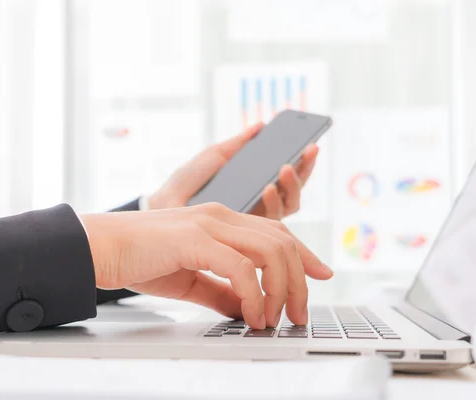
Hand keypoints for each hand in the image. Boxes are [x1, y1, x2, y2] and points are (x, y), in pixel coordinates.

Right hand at [80, 203, 332, 328]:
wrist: (100, 248)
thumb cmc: (139, 259)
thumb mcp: (191, 279)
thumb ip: (222, 291)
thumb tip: (248, 309)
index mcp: (222, 220)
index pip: (276, 233)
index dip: (303, 255)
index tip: (320, 275)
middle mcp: (222, 216)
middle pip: (281, 243)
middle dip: (299, 282)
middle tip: (298, 314)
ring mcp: (210, 224)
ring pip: (270, 252)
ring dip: (282, 289)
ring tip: (277, 319)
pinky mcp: (196, 238)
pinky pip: (242, 268)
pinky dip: (255, 295)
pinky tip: (252, 314)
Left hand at [149, 123, 319, 219]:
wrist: (162, 209)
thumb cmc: (184, 185)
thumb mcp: (213, 158)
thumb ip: (238, 145)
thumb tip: (260, 126)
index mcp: (254, 189)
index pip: (287, 177)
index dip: (304, 163)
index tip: (313, 144)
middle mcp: (258, 208)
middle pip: (292, 193)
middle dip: (303, 172)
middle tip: (307, 150)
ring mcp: (252, 225)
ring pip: (286, 208)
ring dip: (291, 186)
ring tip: (284, 167)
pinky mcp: (244, 239)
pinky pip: (266, 224)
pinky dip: (271, 203)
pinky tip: (266, 186)